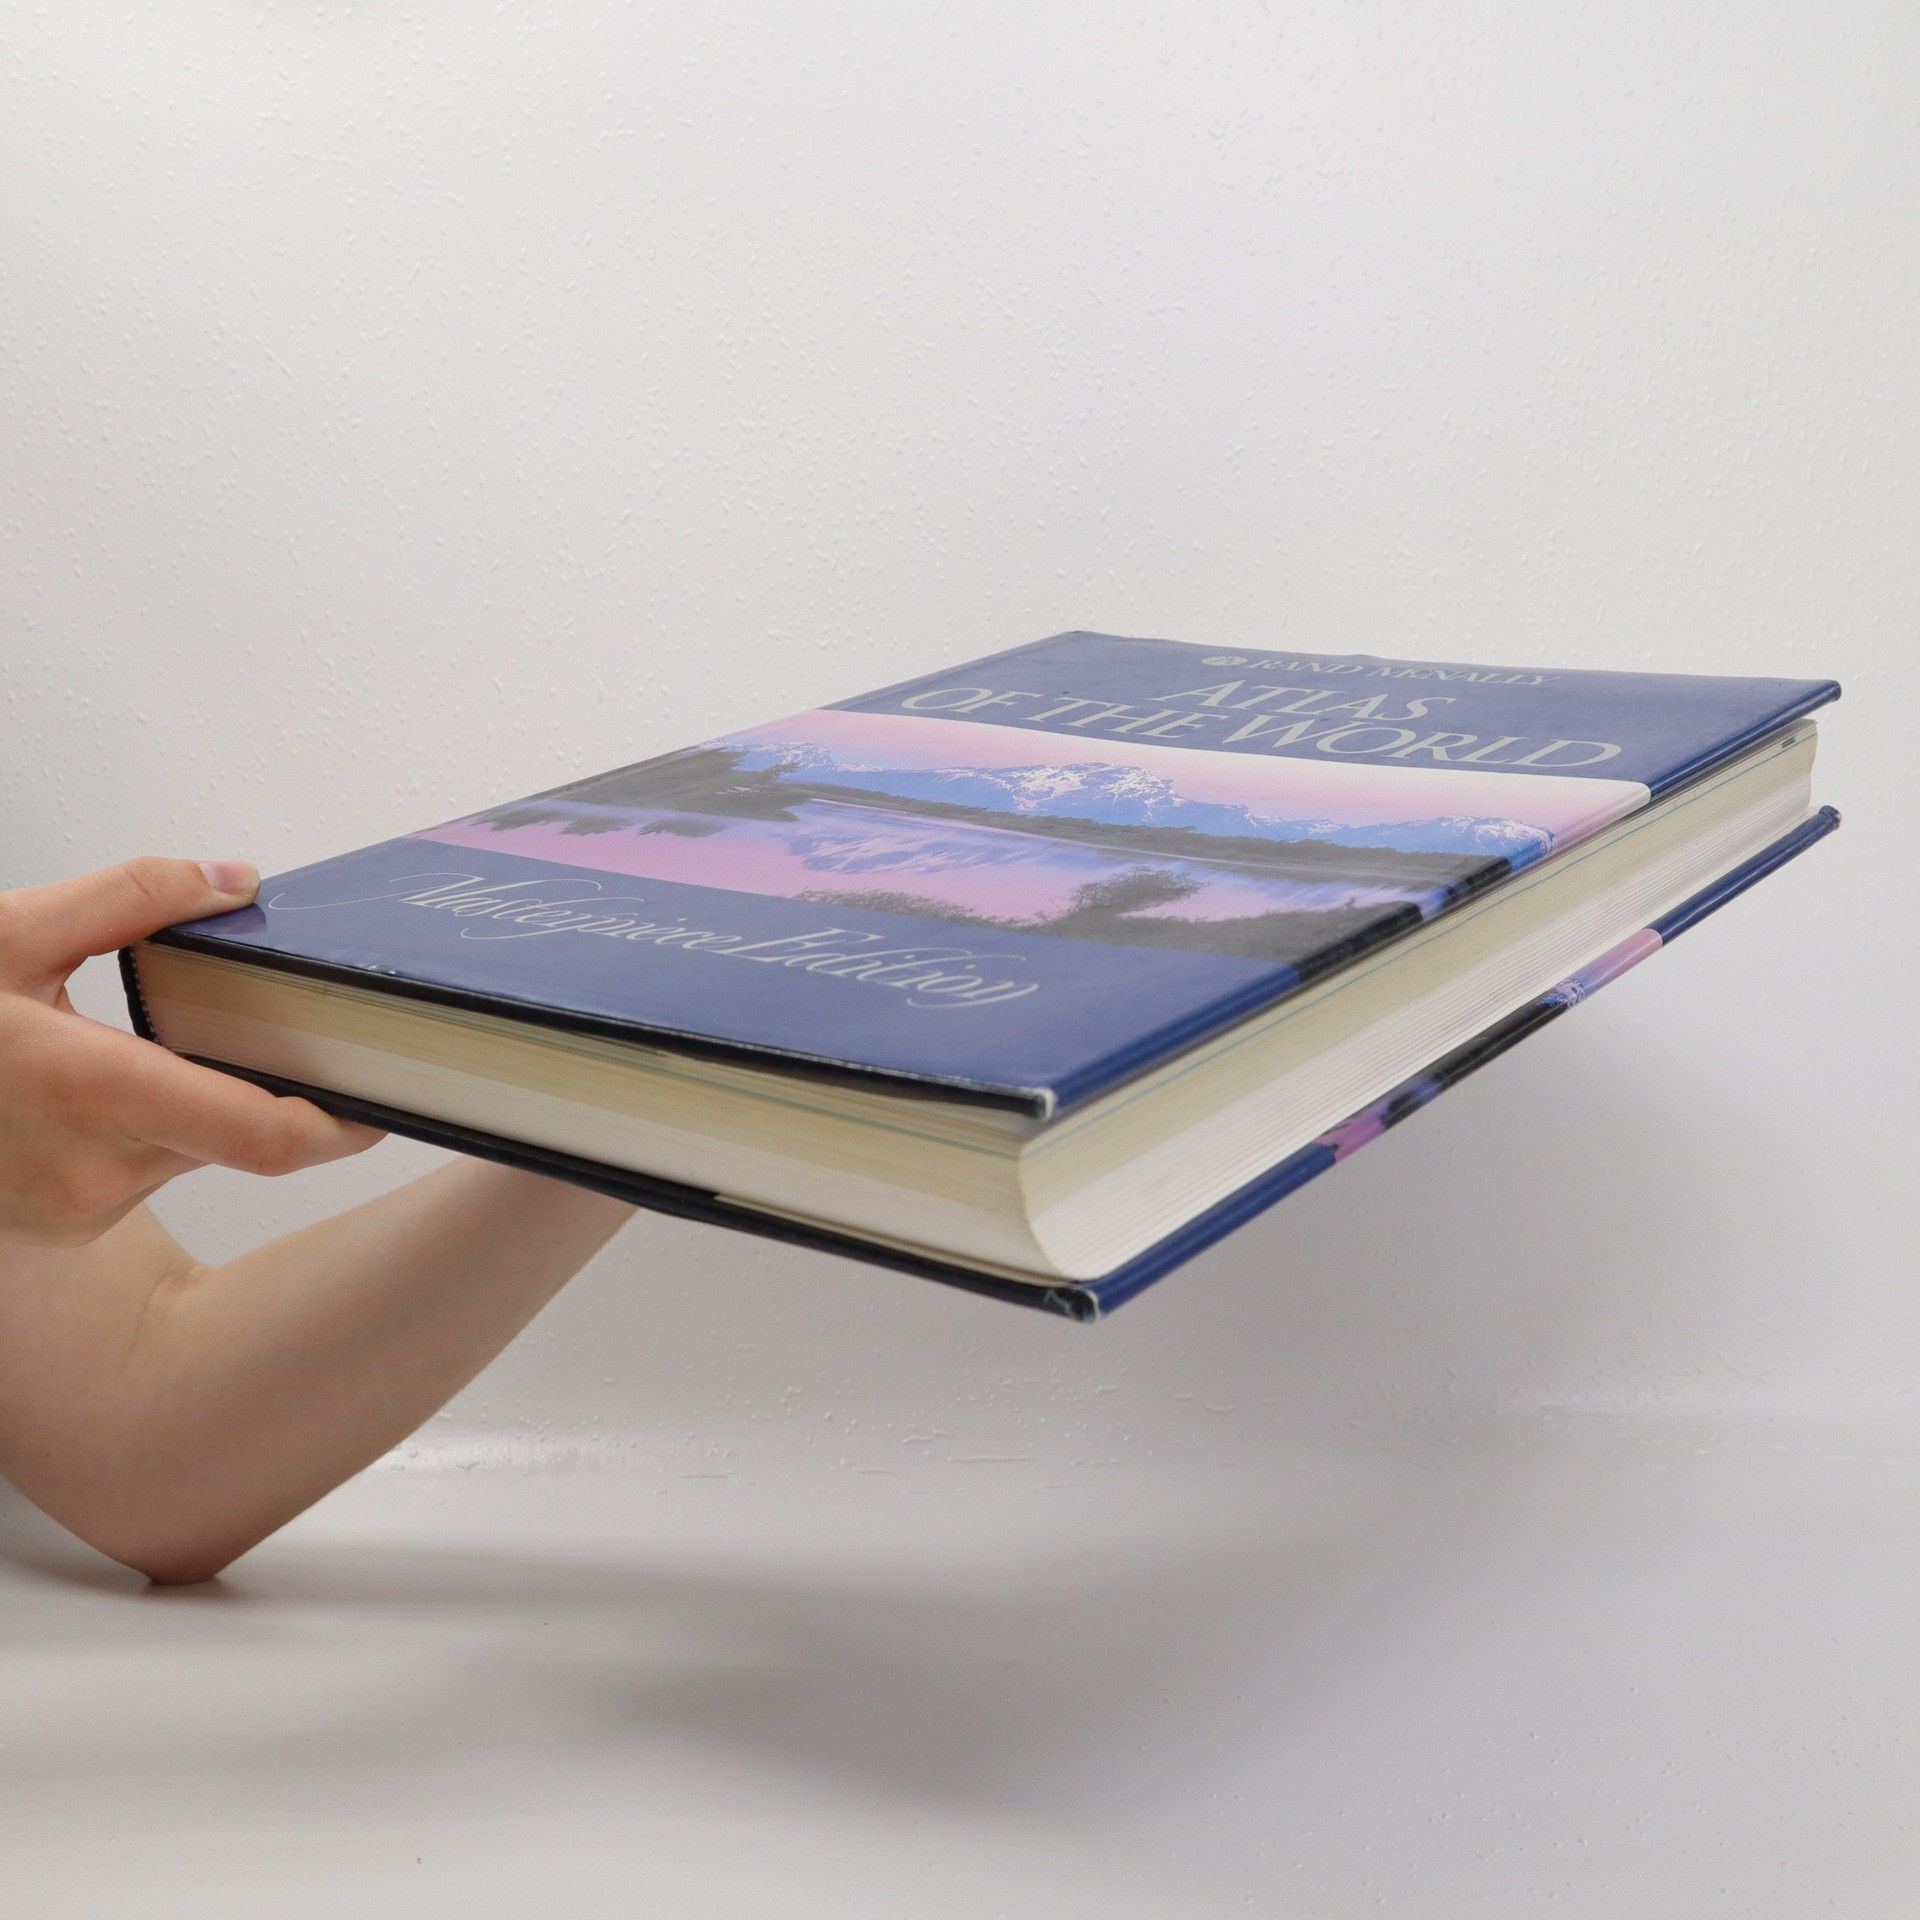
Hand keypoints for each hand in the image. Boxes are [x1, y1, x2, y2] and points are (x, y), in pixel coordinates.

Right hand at [0, 858, 381, 1246]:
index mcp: (87, 1089)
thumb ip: (133, 896)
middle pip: (238, 1134)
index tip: (385, 1098)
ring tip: (172, 1042)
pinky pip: (147, 1171)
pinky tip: (114, 1081)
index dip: (340, 1126)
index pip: (260, 1136)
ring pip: (194, 1151)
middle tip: (296, 1036)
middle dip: (270, 1087)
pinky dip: (154, 1127)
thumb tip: (237, 878)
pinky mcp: (65, 1223)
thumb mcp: (11, 932)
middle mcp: (91, 1169)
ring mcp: (76, 1208)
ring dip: (203, 1102)